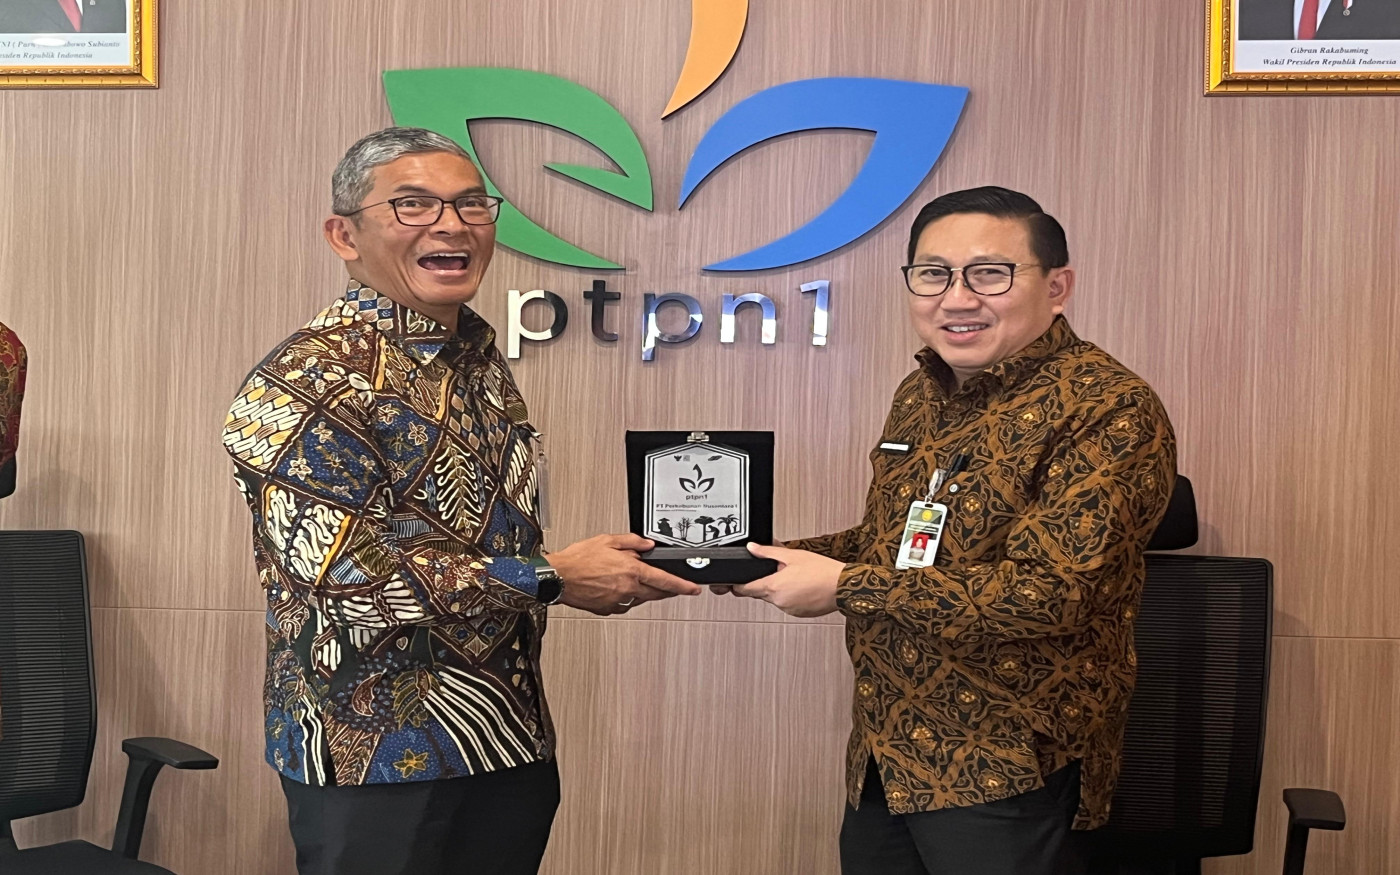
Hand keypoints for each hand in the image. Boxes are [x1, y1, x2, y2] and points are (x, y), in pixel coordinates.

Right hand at [547, 533, 701, 614]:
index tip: (693, 589)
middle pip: (656, 593)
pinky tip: (617, 587)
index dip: (683, 586)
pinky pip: (624, 604)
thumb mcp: (607, 540)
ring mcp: (617, 601)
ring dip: (644, 592)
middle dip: (667, 591)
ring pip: (640, 599)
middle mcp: (627, 588)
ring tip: (634, 580)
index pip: (664, 580)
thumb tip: (648, 545)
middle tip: (673, 587)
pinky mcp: (607, 610)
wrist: (557, 577)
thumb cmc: (577, 559)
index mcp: (630, 570)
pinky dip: (626, 597)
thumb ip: (632, 542)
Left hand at [729, 543, 842, 617]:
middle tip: (778, 571)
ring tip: (796, 578)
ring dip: (779, 589)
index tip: (736, 582)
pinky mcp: (799, 614)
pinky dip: (791, 596)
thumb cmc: (821, 571)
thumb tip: (752, 548)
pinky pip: (788, 604)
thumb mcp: (792, 555)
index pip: (745, 590)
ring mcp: (789, 610)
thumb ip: (768, 552)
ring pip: (775, 599)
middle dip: (765, 582)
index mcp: (773, 587)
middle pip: (760, 593)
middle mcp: (779, 602)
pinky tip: (803, 587)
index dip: (738, 585)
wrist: (843, 586)